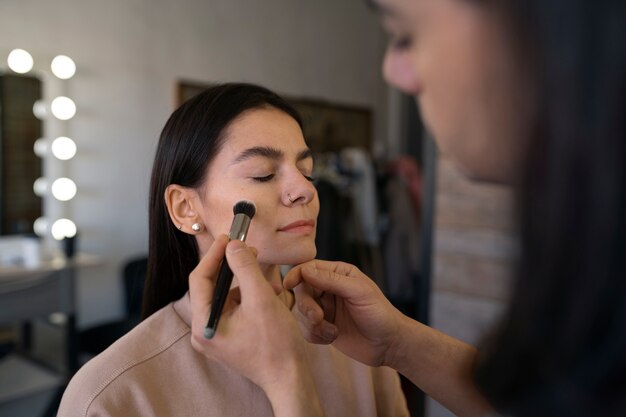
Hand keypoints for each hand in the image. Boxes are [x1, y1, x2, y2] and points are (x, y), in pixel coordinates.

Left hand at [188, 236, 324, 416]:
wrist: (289, 376)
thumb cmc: (276, 344)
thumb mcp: (261, 299)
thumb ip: (245, 268)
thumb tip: (233, 245)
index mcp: (203, 324)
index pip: (200, 279)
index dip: (214, 255)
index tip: (228, 237)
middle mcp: (204, 331)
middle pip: (212, 286)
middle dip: (232, 267)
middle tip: (249, 249)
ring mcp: (216, 335)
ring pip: (226, 296)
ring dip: (245, 283)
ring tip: (268, 282)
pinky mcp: (228, 336)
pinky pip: (234, 307)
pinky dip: (250, 297)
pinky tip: (269, 296)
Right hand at [284, 260, 405, 367]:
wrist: (388, 345)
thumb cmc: (379, 313)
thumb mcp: (359, 292)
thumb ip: (332, 280)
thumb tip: (305, 270)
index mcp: (337, 273)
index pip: (308, 268)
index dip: (296, 274)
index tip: (288, 285)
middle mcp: (328, 289)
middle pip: (301, 292)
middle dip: (306, 306)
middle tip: (318, 318)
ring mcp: (324, 309)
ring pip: (300, 313)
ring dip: (313, 325)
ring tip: (332, 331)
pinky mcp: (322, 327)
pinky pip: (305, 330)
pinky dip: (315, 336)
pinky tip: (332, 337)